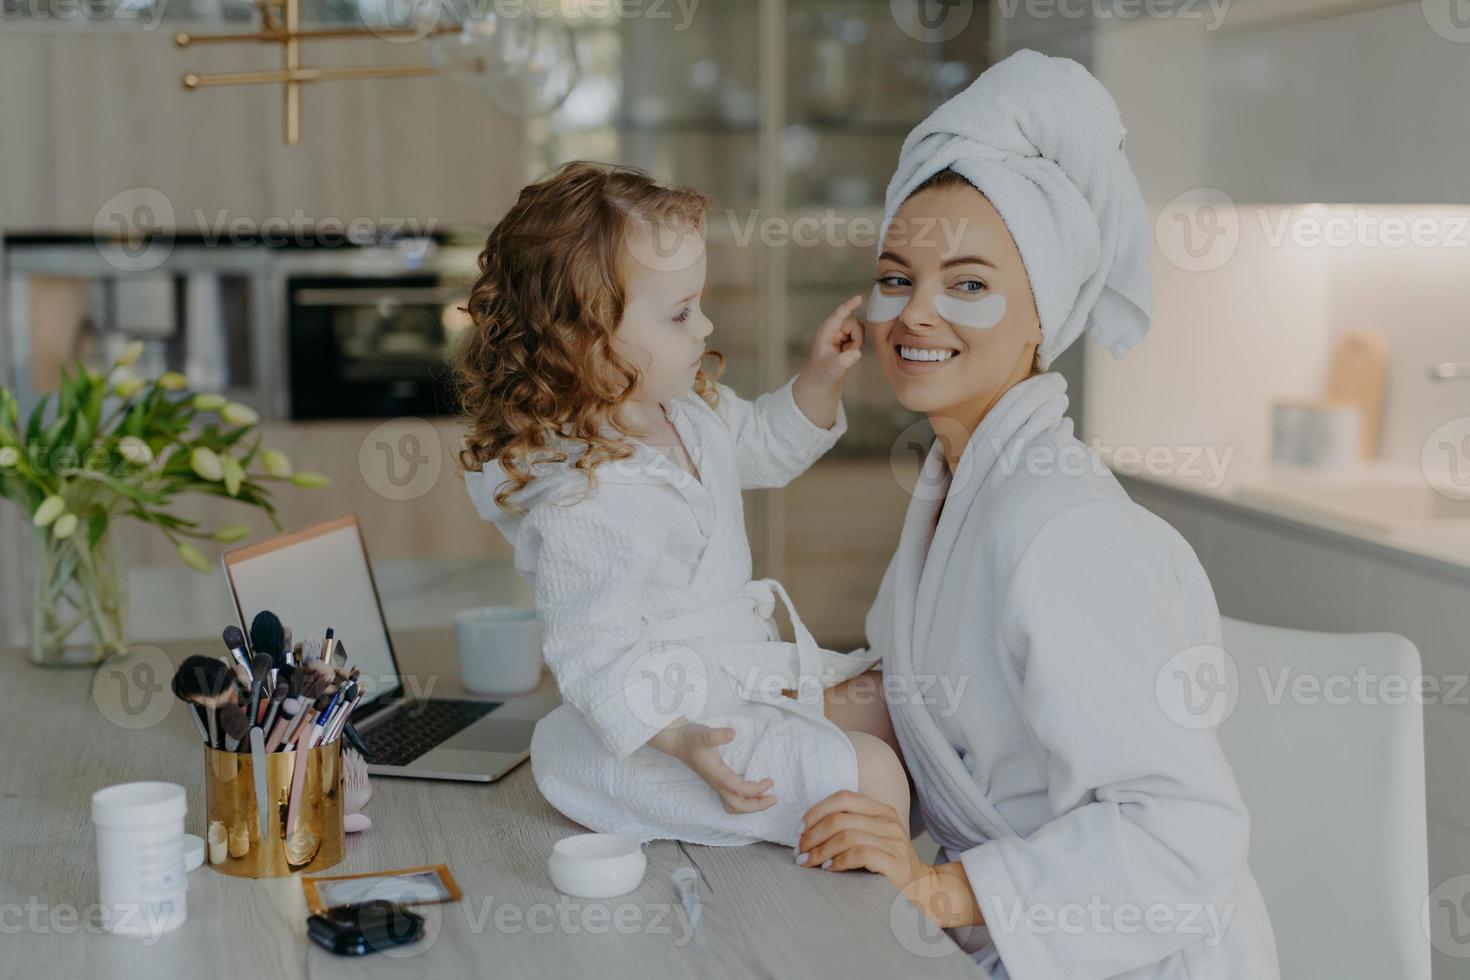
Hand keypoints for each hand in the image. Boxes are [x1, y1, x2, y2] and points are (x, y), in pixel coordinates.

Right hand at [672, 723, 776, 813]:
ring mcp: (716, 785)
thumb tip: (732, 733)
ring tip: (765, 799)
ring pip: (733, 806)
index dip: (756, 790)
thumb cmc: (692, 738)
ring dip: (750, 806)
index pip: (739, 790)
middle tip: (774, 798)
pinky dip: (743, 802)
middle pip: (737, 805)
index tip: (770, 782)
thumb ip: (717, 735)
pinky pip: (730, 800)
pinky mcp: (716, 782)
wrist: (678, 742)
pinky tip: (752, 795)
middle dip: (756, 806)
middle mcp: (717, 784)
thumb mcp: (704, 733)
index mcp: (717, 775)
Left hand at [797, 790, 980, 928]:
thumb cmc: (887, 866)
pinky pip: (860, 854)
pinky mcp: (895, 862)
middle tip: (799, 851)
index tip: (799, 829)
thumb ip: (847, 829)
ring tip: (808, 862)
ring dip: (820, 850)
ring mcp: (894, 841)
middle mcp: (889, 821)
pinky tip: (828, 870)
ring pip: (846, 836)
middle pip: (840, 818)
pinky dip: (839, 861)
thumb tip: (805, 832)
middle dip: (813, 834)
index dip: (816, 811)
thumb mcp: (870, 839)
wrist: (922, 890)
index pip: (843, 798)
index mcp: (881, 810)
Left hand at [803, 294, 864, 388]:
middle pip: (854, 323)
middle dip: (857, 338)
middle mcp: (832, 329)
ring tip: (847, 352)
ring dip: (858, 341)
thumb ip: (844, 361)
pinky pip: (860, 334)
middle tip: (849, 352)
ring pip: (859, 328)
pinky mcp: (846, 336)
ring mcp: (840, 332)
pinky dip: (858, 344)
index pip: (838, 316)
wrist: (823, 378)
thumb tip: (857, 352)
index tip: (858, 298)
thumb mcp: (833, 369)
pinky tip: (849, 351)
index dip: (848, 306)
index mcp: (825, 333)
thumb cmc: (823, 373)